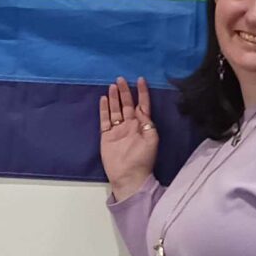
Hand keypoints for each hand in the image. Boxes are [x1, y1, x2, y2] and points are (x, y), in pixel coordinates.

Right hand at [97, 77, 157, 200]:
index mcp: (142, 125)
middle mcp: (129, 125)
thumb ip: (147, 123)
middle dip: (125, 91)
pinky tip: (103, 99)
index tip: (140, 80)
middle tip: (121, 79)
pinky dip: (104, 110)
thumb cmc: (143, 159)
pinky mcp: (107, 136)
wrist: (129, 176)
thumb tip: (141, 110)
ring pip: (115, 110)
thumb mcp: (152, 140)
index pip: (143, 105)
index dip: (142, 92)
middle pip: (127, 104)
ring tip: (112, 85)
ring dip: (114, 98)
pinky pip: (104, 120)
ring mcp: (117, 130)